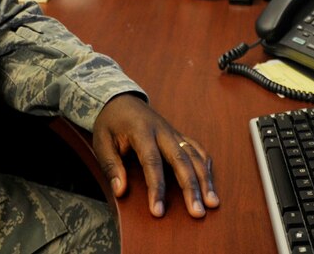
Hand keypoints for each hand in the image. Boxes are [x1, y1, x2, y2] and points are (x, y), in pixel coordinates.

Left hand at [91, 93, 218, 218]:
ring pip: (194, 155)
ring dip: (205, 180)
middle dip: (191, 187)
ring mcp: (173, 132)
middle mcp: (162, 131)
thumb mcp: (101, 142)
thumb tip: (120, 191)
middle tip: (197, 212)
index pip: (152, 162)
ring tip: (212, 203)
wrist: (121, 99)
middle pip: (181, 160)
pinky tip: (210, 182)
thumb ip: (111, 166)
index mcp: (141, 131)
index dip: (156, 188)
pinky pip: (197, 149)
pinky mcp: (179, 135)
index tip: (158, 211)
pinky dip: (206, 165)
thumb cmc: (110, 123)